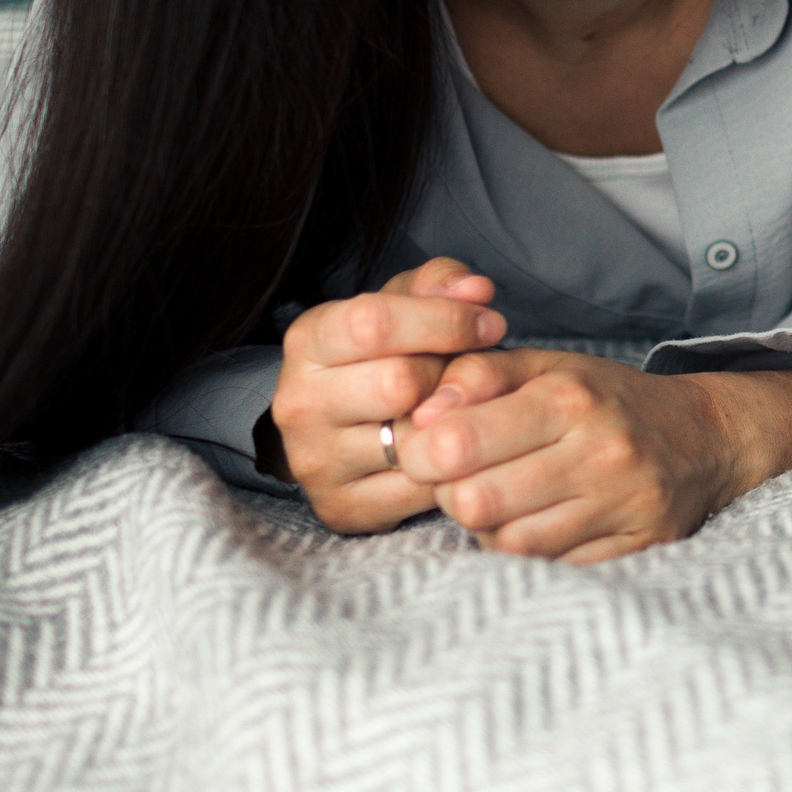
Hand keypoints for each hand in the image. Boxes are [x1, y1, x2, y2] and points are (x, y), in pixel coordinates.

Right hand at [271, 258, 506, 532]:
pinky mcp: (342, 508)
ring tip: (463, 411)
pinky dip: (453, 469)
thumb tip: (478, 290)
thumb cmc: (385, 355)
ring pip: (413, 440)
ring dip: (455, 425)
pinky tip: (457, 449)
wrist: (341, 429)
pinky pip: (421, 488)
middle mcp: (298, 403)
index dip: (447, 320)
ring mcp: (315, 462)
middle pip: (399, 382)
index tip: (492, 325)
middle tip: (471, 376)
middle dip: (450, 375)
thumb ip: (439, 283)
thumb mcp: (403, 303)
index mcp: (307, 340)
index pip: (375, 322)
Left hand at [399, 352, 791, 564]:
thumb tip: (418, 416)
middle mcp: (601, 451)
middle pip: (474, 501)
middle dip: (451, 494)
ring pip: (508, 543)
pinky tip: (537, 523)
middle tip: (459, 480)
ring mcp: (624, 505)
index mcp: (570, 397)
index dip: (420, 452)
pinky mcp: (638, 547)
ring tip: (501, 501)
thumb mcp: (546, 367)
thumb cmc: (606, 402)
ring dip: (488, 528)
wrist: (704, 438)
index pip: (456, 443)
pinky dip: (530, 552)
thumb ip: (476, 375)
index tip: (426, 449)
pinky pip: (551, 568)